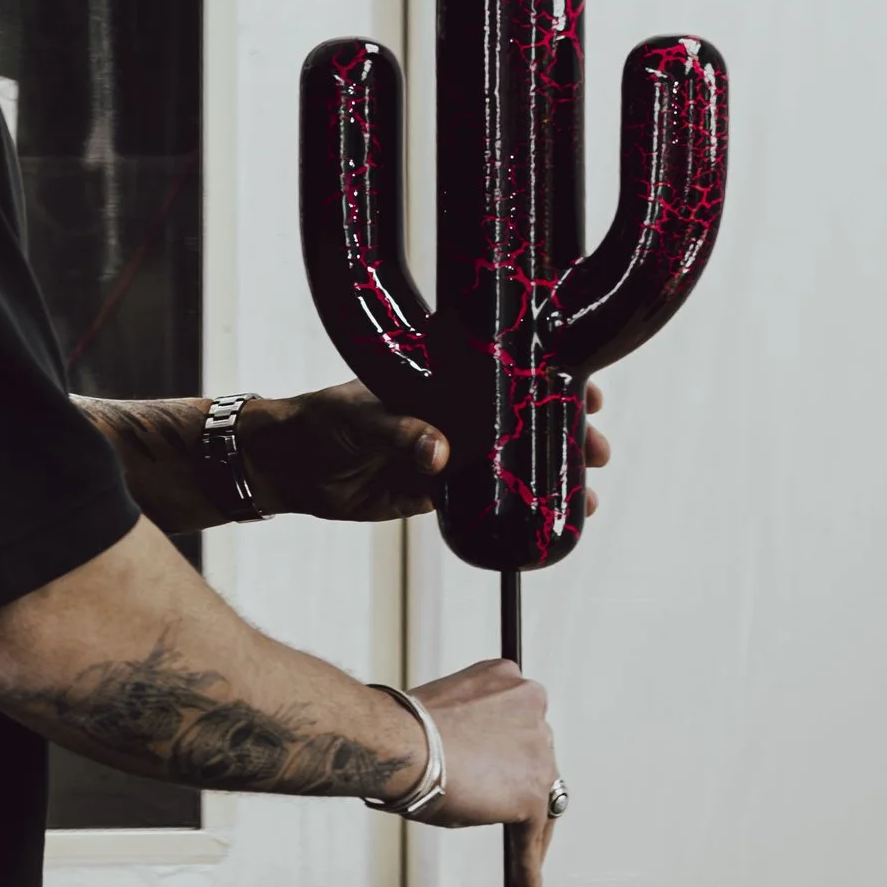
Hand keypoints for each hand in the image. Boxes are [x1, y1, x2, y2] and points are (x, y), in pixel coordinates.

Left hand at [253, 380, 612, 525]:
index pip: (508, 369)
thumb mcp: (360, 418)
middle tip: (598, 450)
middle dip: (566, 431)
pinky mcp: (436, 490)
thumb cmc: (320, 421)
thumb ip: (401, 432)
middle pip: (523, 417)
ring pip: (513, 460)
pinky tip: (548, 518)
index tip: (586, 389)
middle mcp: (453, 410)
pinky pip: (486, 498)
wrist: (288, 466)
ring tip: (587, 493)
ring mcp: (449, 449)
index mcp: (442, 376)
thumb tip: (440, 452)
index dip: (551, 375)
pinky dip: (517, 508)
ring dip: (550, 473)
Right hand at [407, 655, 561, 886]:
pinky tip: (527, 879)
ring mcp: (538, 750)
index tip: (506, 769)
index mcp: (509, 679)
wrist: (401, 743)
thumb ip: (471, 732)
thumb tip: (469, 768)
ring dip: (528, 823)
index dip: (513, 748)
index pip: (521, 719)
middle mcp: (533, 705)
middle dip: (520, 781)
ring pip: (540, 793)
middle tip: (506, 809)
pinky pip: (533, 831)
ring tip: (521, 855)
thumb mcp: (448, 714)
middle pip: (535, 754)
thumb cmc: (405, 728)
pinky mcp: (534, 793)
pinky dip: (529, 857)